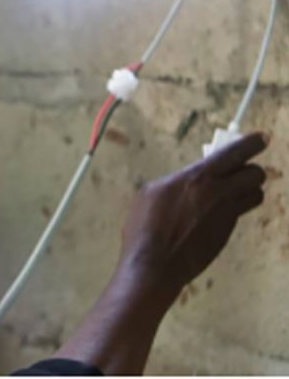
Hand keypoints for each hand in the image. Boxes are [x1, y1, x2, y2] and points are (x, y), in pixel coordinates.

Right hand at [52, 132, 270, 374]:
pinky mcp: (226, 234)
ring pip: (254, 195)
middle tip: (238, 170)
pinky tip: (207, 217)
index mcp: (198, 177)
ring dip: (246, 191)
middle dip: (251, 169)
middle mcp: (218, 193)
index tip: (260, 139)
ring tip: (228, 193)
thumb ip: (179, 180)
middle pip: (256, 173)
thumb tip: (191, 179)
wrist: (154, 265)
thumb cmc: (145, 226)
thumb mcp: (152, 192)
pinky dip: (229, 210)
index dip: (252, 143)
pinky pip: (236, 214)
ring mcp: (226, 215)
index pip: (236, 153)